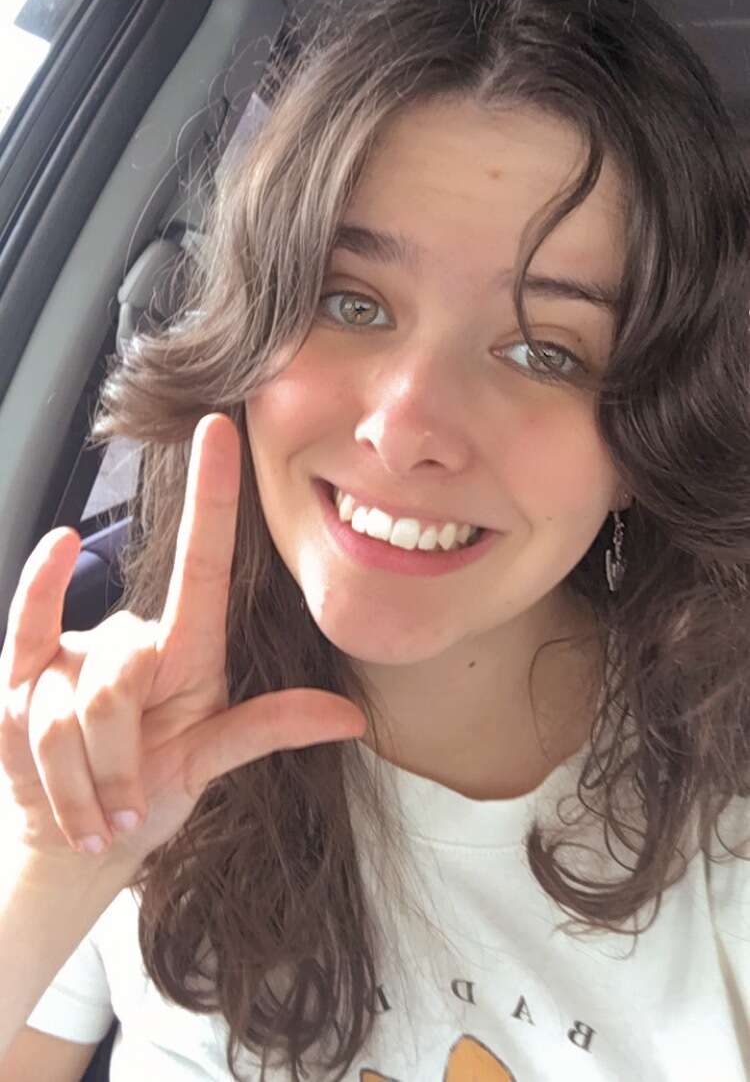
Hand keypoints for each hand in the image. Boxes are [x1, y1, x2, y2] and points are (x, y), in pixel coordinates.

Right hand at [0, 413, 366, 868]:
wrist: (74, 838)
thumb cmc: (149, 792)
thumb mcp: (208, 762)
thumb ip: (267, 729)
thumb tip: (354, 719)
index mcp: (185, 648)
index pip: (201, 559)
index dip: (212, 492)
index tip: (220, 427)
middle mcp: (129, 638)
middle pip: (118, 681)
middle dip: (116, 760)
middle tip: (122, 803)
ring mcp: (68, 654)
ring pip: (66, 709)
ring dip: (78, 781)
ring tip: (93, 808)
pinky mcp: (16, 671)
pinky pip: (27, 618)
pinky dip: (41, 584)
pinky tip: (60, 544)